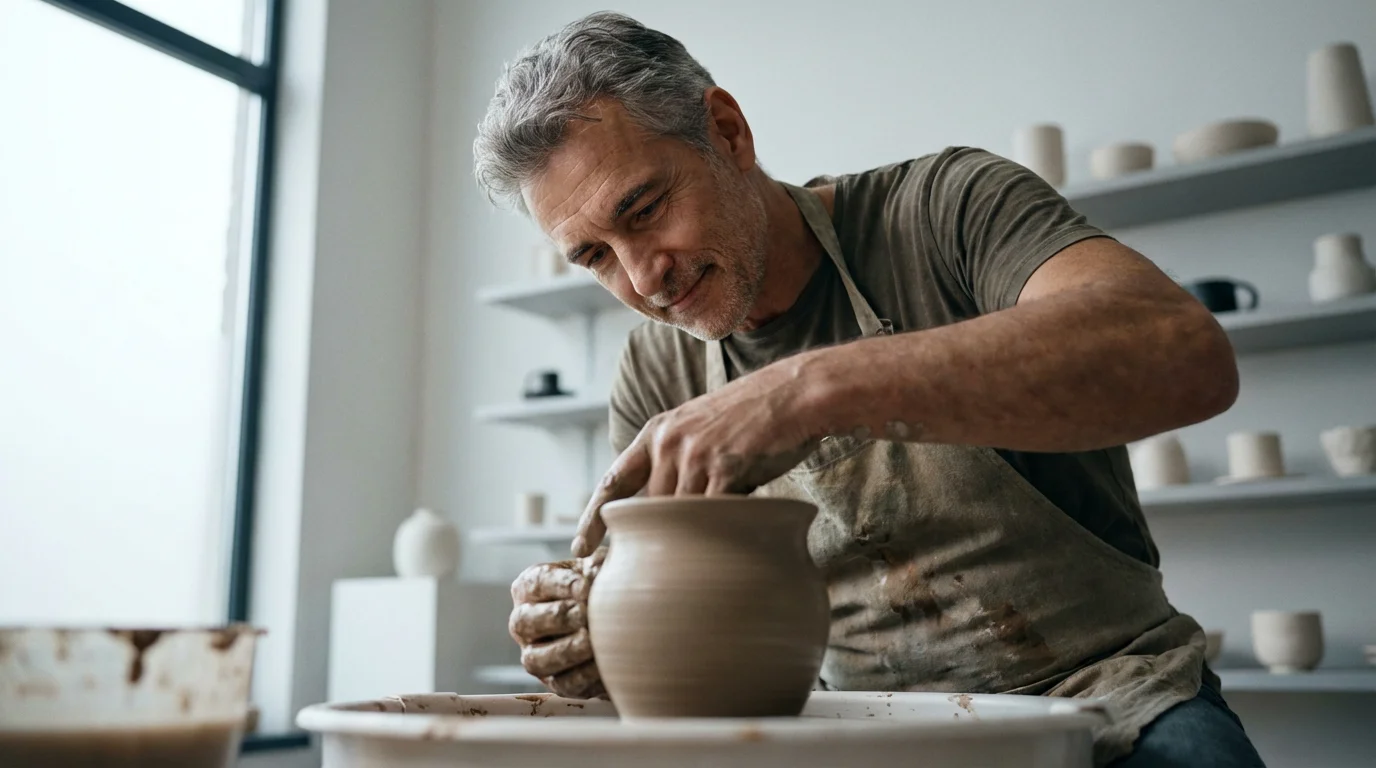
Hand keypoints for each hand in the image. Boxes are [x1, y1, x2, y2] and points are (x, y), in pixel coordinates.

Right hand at [508, 548, 606, 697]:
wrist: (622, 622)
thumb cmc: (604, 584)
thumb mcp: (601, 567)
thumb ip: (598, 563)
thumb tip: (595, 568)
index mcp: (529, 587)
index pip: (535, 583)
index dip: (560, 585)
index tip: (586, 587)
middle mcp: (523, 622)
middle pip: (524, 622)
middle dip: (558, 617)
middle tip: (587, 614)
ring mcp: (535, 655)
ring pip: (535, 660)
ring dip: (566, 650)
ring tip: (593, 640)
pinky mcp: (556, 683)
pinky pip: (563, 684)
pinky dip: (583, 675)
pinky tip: (603, 663)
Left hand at [572, 360, 821, 556]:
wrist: (795, 394)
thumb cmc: (754, 418)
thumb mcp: (701, 428)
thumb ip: (680, 463)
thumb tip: (668, 511)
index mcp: (657, 432)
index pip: (613, 481)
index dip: (593, 518)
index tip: (580, 548)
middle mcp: (667, 442)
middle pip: (650, 511)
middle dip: (657, 540)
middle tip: (660, 567)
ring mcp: (694, 454)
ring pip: (679, 517)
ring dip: (693, 538)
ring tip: (709, 549)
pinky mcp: (723, 466)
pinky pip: (711, 515)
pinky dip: (718, 533)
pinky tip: (731, 541)